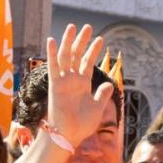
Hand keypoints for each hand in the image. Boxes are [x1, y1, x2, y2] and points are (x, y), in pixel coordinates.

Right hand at [46, 24, 114, 146]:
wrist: (69, 135)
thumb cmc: (82, 124)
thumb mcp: (97, 108)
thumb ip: (102, 95)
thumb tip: (109, 84)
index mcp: (83, 84)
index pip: (88, 63)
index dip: (93, 51)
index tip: (100, 39)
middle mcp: (73, 80)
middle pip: (77, 55)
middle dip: (82, 41)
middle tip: (87, 27)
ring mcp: (63, 81)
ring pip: (66, 57)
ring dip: (69, 42)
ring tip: (73, 27)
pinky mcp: (55, 85)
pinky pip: (54, 67)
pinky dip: (53, 54)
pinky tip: (53, 40)